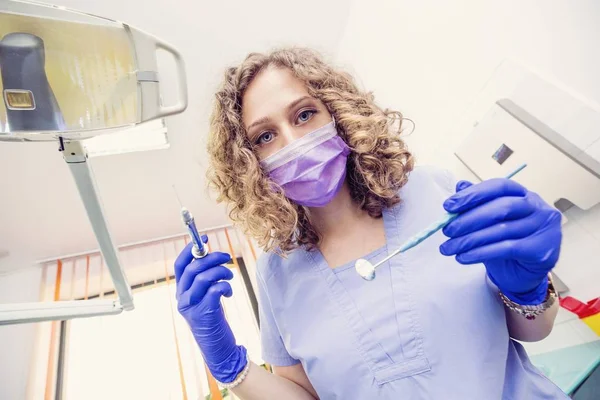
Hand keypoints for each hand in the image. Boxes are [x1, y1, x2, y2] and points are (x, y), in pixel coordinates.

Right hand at [174, 236, 246, 382]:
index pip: (179, 265)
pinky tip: (229, 291)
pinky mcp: (203, 314)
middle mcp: (182, 299)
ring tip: (230, 276)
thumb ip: (205, 280)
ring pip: (202, 278)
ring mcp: (191, 307)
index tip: (205, 239)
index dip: (191, 250)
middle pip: (192, 268)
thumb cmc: (214, 320)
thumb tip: (212, 256)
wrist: (218, 349)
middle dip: (212, 257)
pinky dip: (224, 286)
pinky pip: (213, 291)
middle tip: (227, 256)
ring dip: (220, 272)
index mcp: (181, 292)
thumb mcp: (206, 297)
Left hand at [439, 179, 561, 304]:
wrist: (523, 274)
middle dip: (469, 219)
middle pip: (501, 208)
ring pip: (501, 230)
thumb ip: (477, 203)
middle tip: (447, 230)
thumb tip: (460, 186)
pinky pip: (506, 248)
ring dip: (469, 240)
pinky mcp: (541, 249)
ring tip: (449, 247)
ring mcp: (543, 228)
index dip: (473, 194)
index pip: (499, 187)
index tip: (449, 205)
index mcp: (523, 194)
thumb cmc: (505, 242)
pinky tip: (463, 257)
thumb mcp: (488, 222)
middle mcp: (537, 207)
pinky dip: (480, 252)